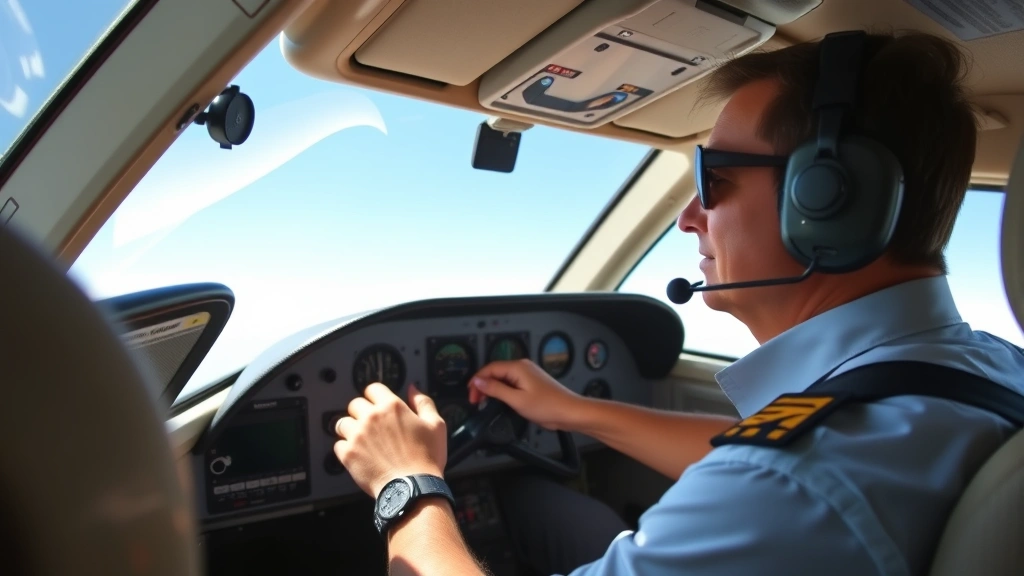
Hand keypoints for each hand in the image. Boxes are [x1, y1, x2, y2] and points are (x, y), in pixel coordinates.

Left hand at [334, 383, 446, 496]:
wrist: (413, 488)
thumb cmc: (426, 459)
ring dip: (350, 429)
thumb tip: (413, 389)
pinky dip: (345, 448)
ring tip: (361, 440)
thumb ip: (423, 402)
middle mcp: (371, 417)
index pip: (373, 388)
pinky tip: (358, 454)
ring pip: (342, 423)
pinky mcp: (348, 454)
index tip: (377, 404)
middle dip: (362, 412)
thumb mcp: (436, 425)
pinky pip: (338, 445)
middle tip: (371, 425)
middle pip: (355, 404)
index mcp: (392, 407)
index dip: (375, 396)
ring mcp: (357, 435)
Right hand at [468, 359, 585, 430]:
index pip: (490, 369)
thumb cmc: (547, 406)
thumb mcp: (516, 400)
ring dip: (492, 389)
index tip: (470, 395)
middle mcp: (522, 367)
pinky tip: (499, 401)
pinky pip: (512, 383)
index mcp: (518, 367)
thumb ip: (495, 389)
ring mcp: (528, 374)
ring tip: (484, 402)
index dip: (477, 381)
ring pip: (503, 378)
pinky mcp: (531, 383)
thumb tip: (478, 380)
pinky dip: (502, 391)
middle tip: (475, 401)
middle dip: (483, 385)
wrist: (570, 412)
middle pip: (495, 372)